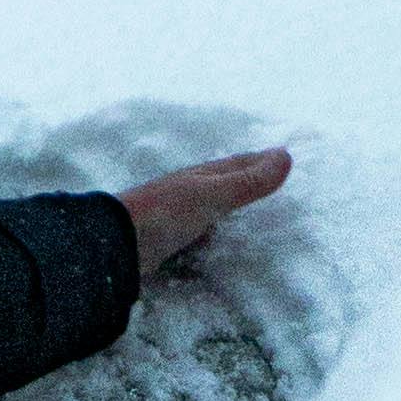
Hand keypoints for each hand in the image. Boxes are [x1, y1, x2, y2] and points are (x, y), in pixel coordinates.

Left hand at [119, 146, 290, 278]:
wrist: (113, 245)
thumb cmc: (164, 214)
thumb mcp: (211, 196)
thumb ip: (247, 183)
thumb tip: (287, 156)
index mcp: (198, 178)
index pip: (237, 165)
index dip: (260, 160)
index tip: (281, 155)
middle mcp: (185, 193)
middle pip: (221, 184)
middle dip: (242, 180)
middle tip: (265, 179)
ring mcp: (171, 218)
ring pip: (206, 209)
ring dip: (224, 208)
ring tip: (241, 212)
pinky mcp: (161, 243)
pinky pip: (193, 235)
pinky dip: (207, 234)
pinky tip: (208, 243)